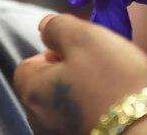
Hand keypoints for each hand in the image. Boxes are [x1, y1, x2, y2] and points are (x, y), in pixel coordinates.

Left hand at [14, 14, 146, 134]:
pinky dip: (97, 113)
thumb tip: (46, 26)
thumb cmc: (116, 85)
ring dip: (86, 93)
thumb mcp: (84, 38)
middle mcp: (39, 120)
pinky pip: (83, 120)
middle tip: (102, 67)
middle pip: (48, 86)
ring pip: (67, 105)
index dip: (55, 52)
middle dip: (71, 73)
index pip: (28, 63)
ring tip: (115, 89)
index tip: (82, 51)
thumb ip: (58, 27)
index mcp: (32, 92)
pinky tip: (118, 108)